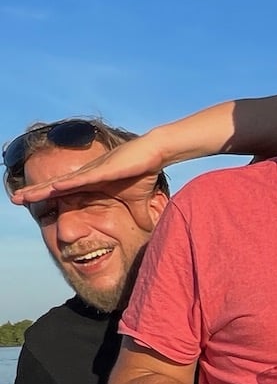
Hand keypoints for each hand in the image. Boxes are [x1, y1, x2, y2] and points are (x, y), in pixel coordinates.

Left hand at [9, 136, 167, 206]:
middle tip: (15, 199)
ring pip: (62, 183)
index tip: (30, 203)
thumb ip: (140, 215)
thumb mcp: (138, 201)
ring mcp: (91, 172)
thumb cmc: (143, 172)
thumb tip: (149, 229)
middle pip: (56, 186)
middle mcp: (86, 176)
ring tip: (23, 196)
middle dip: (35, 193)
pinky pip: (80, 179)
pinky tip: (51, 189)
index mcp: (91, 183)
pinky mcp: (102, 170)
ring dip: (43, 190)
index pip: (64, 192)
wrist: (153, 154)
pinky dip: (65, 185)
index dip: (46, 197)